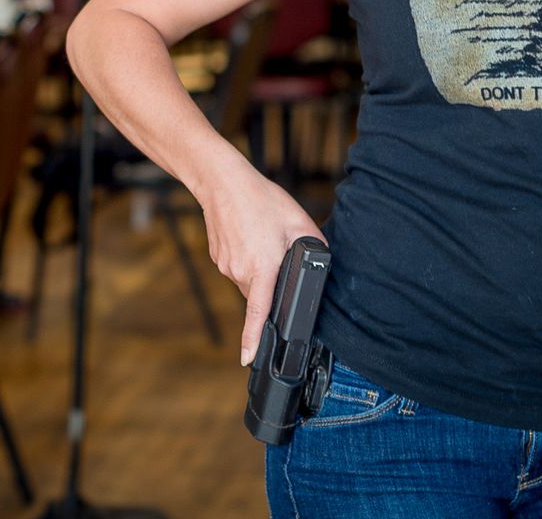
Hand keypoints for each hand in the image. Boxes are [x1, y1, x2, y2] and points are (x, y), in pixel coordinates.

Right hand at [195, 163, 322, 366]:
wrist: (222, 183)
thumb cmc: (260, 199)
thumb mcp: (297, 221)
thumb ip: (314, 246)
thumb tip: (322, 262)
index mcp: (261, 267)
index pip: (257, 313)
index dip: (253, 339)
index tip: (248, 358)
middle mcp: (240, 272)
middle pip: (260, 295)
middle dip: (272, 285)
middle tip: (278, 253)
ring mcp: (226, 266)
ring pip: (248, 282)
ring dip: (260, 271)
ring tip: (263, 240)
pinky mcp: (218, 259)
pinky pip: (237, 270)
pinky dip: (247, 260)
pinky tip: (251, 238)